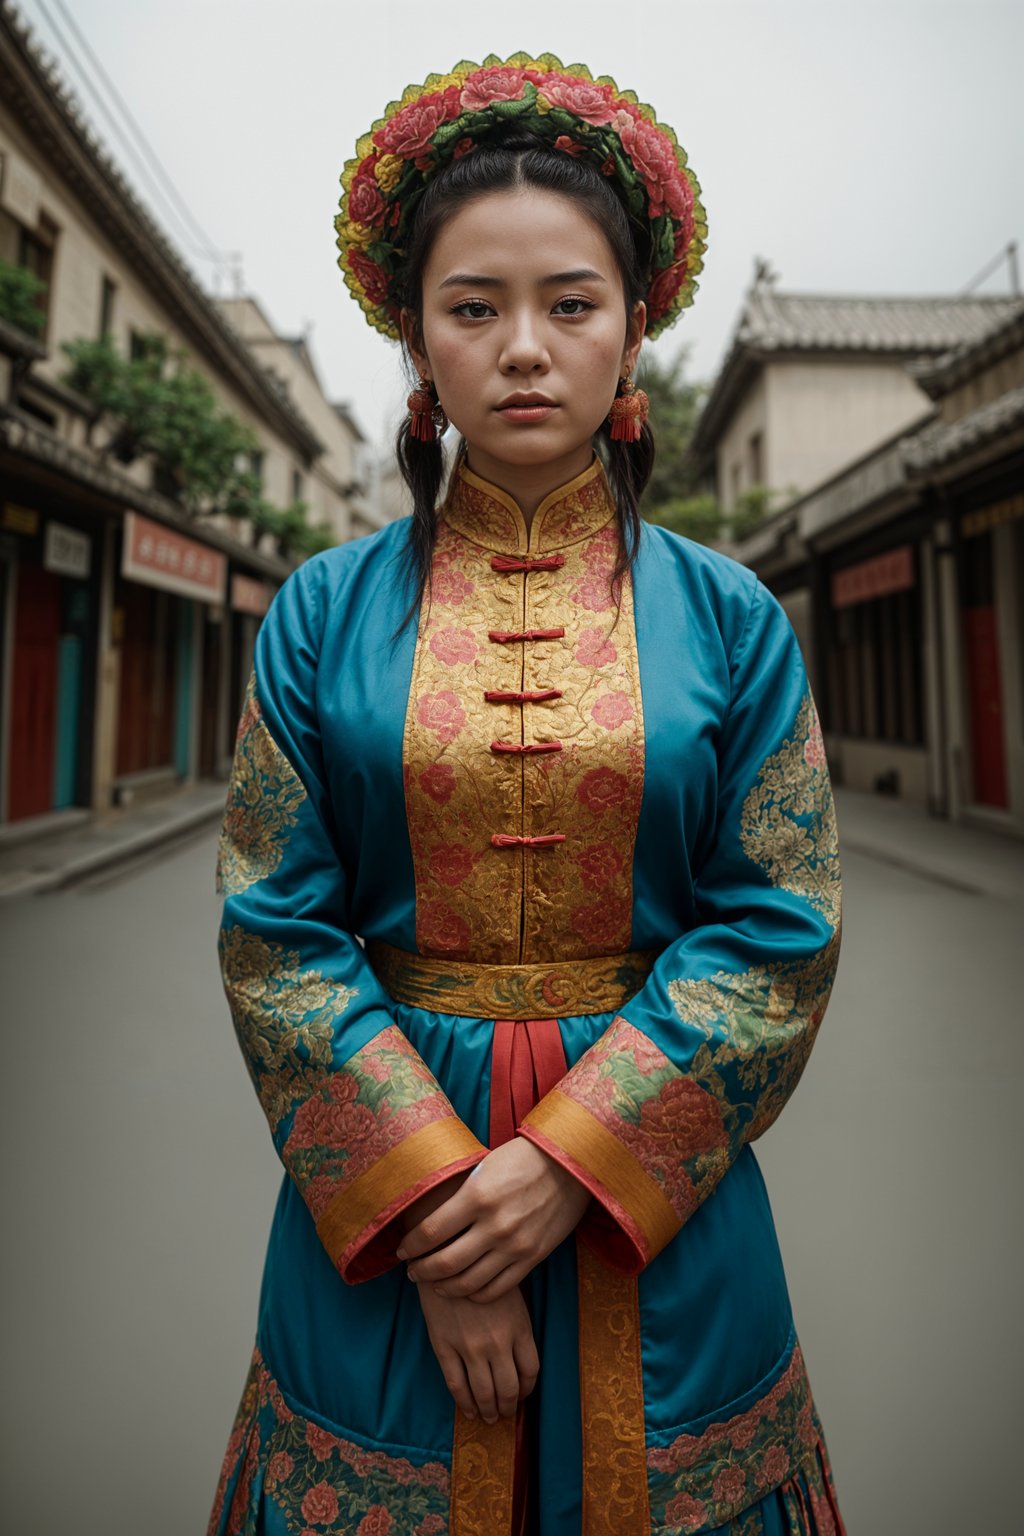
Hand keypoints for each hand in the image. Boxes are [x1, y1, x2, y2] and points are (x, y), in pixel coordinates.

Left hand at [398, 1138, 590, 1302]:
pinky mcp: (533, 1257)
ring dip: (445, 1287)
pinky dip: (476, 1294)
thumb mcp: (484, 1167)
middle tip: (412, 1272)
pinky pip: (498, 1288)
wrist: (570, 1164)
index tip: (402, 1250)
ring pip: (469, 1283)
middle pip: (445, 1263)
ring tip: (435, 1284)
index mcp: (477, 1196)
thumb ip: (461, 1195)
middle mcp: (494, 1225)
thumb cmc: (522, 1159)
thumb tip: (429, 1215)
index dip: (410, 1246)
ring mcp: (515, 1245)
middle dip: (421, 1271)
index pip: (430, 1232)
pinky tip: (466, 1289)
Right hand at [417, 1281, 538, 1423]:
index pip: (531, 1371)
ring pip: (483, 1392)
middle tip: (506, 1414)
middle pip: (509, 1388)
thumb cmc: (482, 1271)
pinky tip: (468, 1411)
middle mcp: (497, 1341)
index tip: (523, 1394)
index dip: (528, 1389)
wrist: (446, 1255)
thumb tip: (519, 1357)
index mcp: (519, 1326)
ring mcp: (470, 1346)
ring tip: (489, 1418)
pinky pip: (456, 1385)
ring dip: (489, 1411)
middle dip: (509, 1407)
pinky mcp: (444, 1346)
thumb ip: (517, 1325)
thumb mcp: (511, 1293)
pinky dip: (464, 1403)